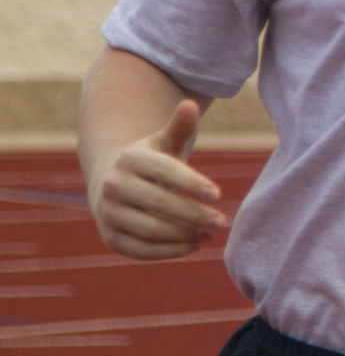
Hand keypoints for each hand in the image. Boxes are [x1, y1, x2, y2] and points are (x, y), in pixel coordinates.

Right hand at [88, 99, 227, 259]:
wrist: (113, 184)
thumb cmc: (151, 162)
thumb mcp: (164, 142)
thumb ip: (179, 127)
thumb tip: (189, 104)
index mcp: (131, 160)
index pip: (166, 172)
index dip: (192, 184)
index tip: (218, 195)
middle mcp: (114, 186)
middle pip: (160, 203)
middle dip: (194, 214)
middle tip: (222, 221)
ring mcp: (109, 214)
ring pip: (151, 229)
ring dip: (185, 234)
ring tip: (211, 233)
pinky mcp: (111, 238)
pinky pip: (142, 249)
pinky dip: (170, 250)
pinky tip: (194, 245)